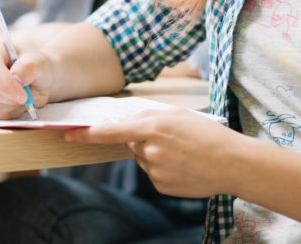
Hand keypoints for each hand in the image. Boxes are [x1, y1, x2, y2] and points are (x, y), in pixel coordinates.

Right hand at [0, 38, 54, 118]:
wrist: (37, 77)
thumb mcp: (39, 61)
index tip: (24, 95)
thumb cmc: (35, 65)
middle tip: (32, 94)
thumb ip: (29, 66)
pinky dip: (11, 111)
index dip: (6, 85)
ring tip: (26, 95)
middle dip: (12, 97)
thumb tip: (16, 77)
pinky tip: (19, 101)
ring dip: (14, 105)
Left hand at [64, 108, 241, 197]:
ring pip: (142, 158)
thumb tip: (125, 124)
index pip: (111, 131)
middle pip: (131, 142)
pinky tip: (183, 165)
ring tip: (182, 152)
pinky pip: (152, 173)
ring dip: (154, 153)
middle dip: (143, 138)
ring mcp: (155, 171)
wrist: (232, 163)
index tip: (68, 135)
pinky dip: (163, 168)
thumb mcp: (177, 114)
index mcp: (153, 127)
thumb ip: (147, 116)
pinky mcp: (161, 186)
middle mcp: (150, 151)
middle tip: (171, 137)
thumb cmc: (207, 134)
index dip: (87, 134)